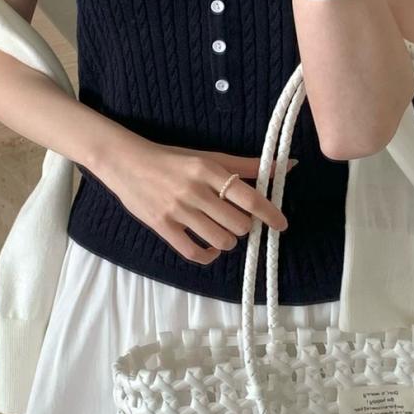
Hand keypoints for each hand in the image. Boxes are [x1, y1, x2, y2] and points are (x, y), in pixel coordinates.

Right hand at [99, 138, 297, 265]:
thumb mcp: (208, 157)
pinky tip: (211, 250)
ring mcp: (178, 210)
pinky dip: (208, 256)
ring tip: (223, 232)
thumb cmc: (173, 160)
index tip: (281, 224)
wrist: (127, 163)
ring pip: (220, 240)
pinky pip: (194, 253)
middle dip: (244, 227)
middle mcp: (195, 190)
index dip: (270, 213)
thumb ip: (246, 165)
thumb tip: (286, 165)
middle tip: (238, 222)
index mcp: (208, 169)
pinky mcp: (163, 226)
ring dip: (228, 241)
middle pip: (238, 224)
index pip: (249, 197)